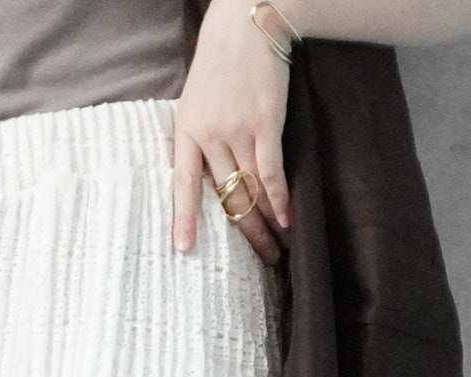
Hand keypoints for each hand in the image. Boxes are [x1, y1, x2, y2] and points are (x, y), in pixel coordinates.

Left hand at [172, 0, 293, 261]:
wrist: (248, 20)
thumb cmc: (222, 60)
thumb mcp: (197, 98)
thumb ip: (200, 137)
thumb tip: (210, 178)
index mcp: (187, 130)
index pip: (182, 184)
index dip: (184, 219)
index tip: (184, 251)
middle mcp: (210, 135)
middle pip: (227, 196)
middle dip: (246, 232)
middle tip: (262, 259)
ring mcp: (238, 129)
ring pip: (250, 190)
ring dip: (267, 223)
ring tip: (279, 247)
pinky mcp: (266, 122)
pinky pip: (271, 172)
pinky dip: (281, 199)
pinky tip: (288, 220)